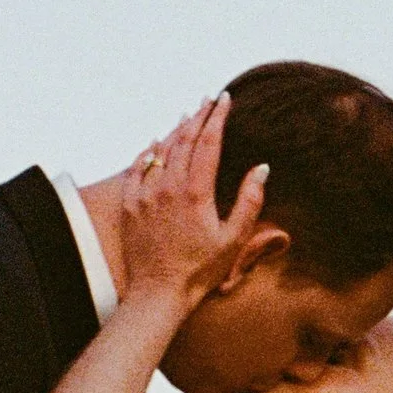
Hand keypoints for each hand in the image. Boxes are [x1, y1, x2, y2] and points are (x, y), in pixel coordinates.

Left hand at [118, 98, 268, 313]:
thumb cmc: (200, 270)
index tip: (225, 100)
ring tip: (187, 115)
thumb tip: (261, 168)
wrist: (158, 293)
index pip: (208, 142)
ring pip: (161, 150)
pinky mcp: (130, 205)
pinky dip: (148, 152)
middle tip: (208, 99)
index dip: (218, 117)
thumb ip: (249, 201)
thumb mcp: (234, 239)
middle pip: (184, 139)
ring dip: (175, 130)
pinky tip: (154, 143)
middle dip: (198, 115)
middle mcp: (168, 187)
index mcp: (196, 192)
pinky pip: (137, 168)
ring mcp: (145, 194)